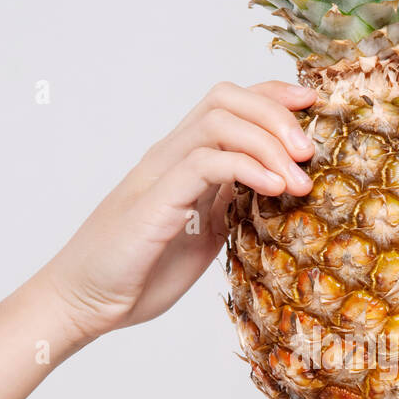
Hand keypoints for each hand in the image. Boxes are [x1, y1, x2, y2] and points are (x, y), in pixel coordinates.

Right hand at [38, 80, 317, 342]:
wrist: (85, 303)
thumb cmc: (139, 272)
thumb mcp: (202, 234)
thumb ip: (228, 206)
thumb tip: (273, 194)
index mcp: (183, 162)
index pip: (231, 104)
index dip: (274, 95)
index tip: (314, 107)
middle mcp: (171, 157)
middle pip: (228, 98)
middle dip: (278, 114)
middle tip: (310, 152)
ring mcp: (161, 175)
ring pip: (219, 121)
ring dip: (268, 141)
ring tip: (299, 178)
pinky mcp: (155, 202)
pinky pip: (206, 163)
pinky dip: (247, 168)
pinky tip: (274, 191)